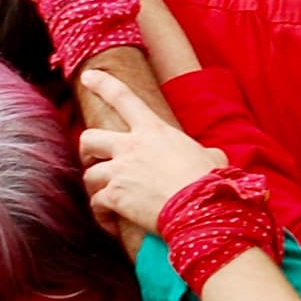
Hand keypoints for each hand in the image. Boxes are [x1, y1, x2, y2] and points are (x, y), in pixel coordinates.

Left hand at [76, 72, 226, 242]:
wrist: (201, 208)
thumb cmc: (210, 182)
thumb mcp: (212, 158)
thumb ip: (204, 153)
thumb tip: (213, 157)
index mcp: (154, 131)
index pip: (124, 98)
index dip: (103, 84)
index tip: (88, 77)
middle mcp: (131, 147)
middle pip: (89, 138)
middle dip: (87, 149)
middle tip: (93, 159)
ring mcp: (119, 171)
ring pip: (89, 175)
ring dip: (96, 187)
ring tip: (107, 200)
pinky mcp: (114, 196)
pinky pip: (96, 204)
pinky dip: (101, 215)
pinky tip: (111, 223)